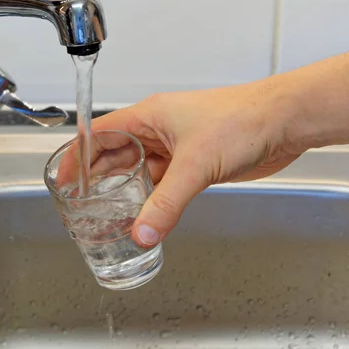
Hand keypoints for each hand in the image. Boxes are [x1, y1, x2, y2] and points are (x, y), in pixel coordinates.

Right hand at [90, 79, 301, 246]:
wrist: (284, 122)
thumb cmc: (242, 120)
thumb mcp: (194, 165)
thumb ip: (165, 204)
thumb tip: (142, 233)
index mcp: (149, 116)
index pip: (100, 134)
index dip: (77, 155)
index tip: (64, 178)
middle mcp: (158, 130)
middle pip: (115, 153)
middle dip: (97, 176)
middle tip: (81, 201)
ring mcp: (177, 147)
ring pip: (140, 170)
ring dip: (125, 189)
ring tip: (106, 211)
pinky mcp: (194, 163)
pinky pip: (163, 183)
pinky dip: (152, 198)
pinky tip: (144, 213)